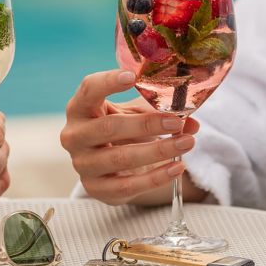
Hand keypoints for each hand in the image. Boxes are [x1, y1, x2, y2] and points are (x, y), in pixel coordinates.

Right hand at [60, 69, 199, 204]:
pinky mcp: (95, 188)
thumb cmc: (119, 131)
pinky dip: (156, 177)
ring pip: (121, 158)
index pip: (89, 90)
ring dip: (158, 150)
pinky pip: (127, 185)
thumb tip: (191, 120)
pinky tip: (177, 167)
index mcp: (79, 109)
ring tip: (187, 142)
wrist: (107, 167)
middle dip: (146, 124)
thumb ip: (157, 112)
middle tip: (177, 122)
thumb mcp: (132, 114)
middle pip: (109, 127)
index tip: (133, 77)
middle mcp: (74, 136)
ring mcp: (82, 164)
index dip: (108, 82)